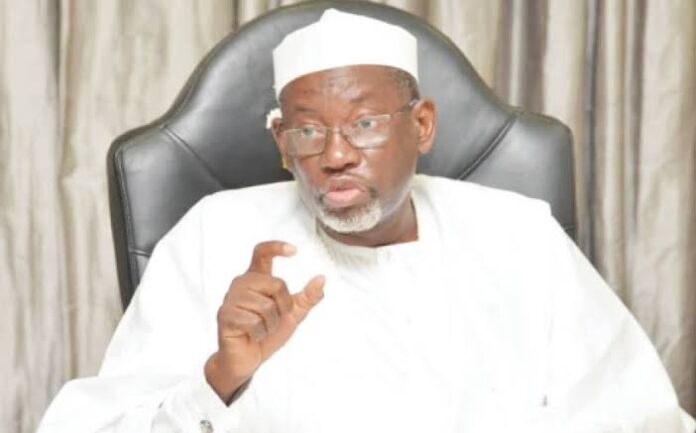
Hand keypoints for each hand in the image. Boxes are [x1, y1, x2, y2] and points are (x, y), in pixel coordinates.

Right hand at [204, 241, 324, 402]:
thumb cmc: (267, 332)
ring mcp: (231, 299)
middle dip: (283, 306)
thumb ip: (307, 297)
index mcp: (256, 278)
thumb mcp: (293, 314)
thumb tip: (322, 278)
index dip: (276, 247)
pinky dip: (259, 333)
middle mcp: (241, 283)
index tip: (294, 250)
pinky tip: (252, 336)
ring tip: (261, 329)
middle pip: (276, 283)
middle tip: (274, 319)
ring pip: (265, 306)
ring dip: (270, 324)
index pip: (262, 253)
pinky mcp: (225, 315)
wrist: (248, 359)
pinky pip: (253, 322)